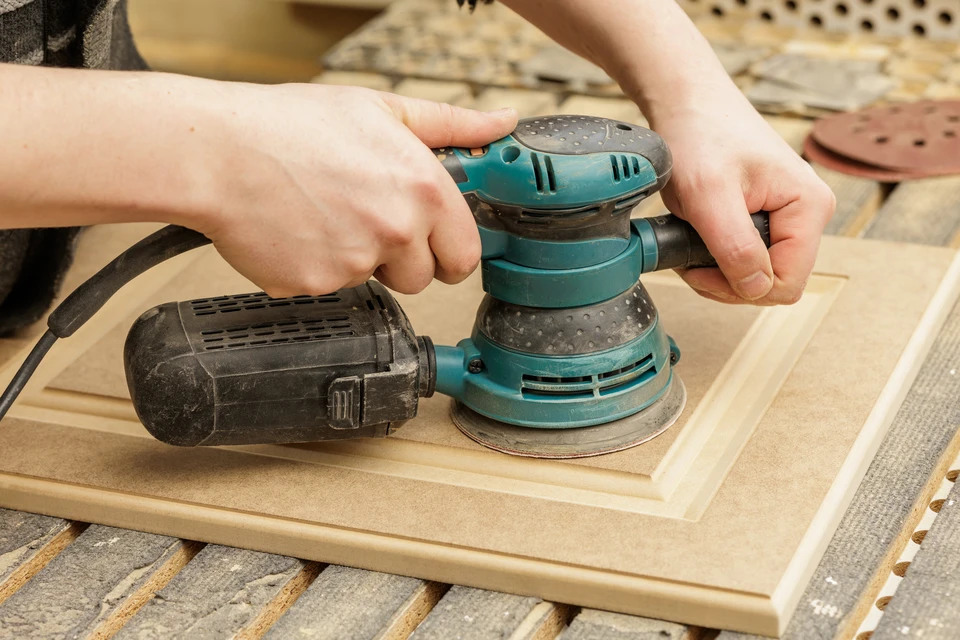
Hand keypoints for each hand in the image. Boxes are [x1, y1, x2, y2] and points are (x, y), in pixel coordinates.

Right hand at [187, 83, 516, 296]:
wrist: (217, 153)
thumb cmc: (292, 125)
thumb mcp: (382, 109)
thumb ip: (452, 123)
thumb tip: (502, 123)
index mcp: (423, 189)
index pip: (465, 254)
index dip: (448, 249)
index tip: (433, 242)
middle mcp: (396, 231)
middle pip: (422, 277)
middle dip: (402, 258)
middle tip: (366, 219)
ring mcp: (355, 263)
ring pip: (374, 282)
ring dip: (358, 260)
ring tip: (325, 214)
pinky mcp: (316, 285)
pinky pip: (330, 290)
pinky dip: (317, 267)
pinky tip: (298, 230)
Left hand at [651, 89, 834, 304]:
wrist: (687, 104)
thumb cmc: (700, 135)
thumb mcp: (709, 195)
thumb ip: (735, 247)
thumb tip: (757, 289)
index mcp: (810, 207)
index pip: (788, 283)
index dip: (742, 288)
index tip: (699, 269)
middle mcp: (807, 214)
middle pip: (775, 283)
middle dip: (728, 281)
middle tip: (690, 259)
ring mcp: (788, 216)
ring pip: (759, 274)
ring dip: (720, 270)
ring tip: (691, 241)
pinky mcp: (766, 216)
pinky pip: (748, 257)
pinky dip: (718, 257)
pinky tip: (698, 237)